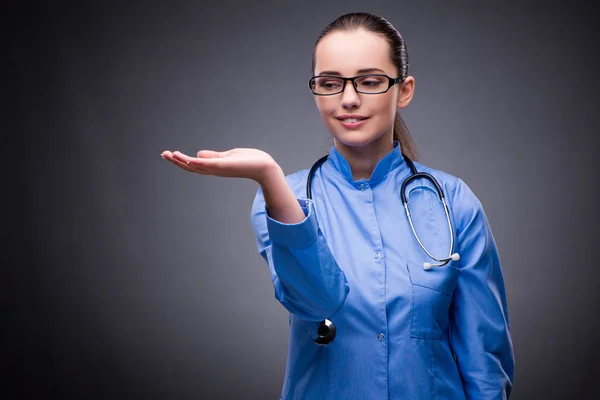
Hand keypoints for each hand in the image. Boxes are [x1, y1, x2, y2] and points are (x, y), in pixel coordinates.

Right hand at [161, 148, 280, 183]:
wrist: (264, 167)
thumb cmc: (250, 161)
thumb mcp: (227, 156)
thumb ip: (213, 156)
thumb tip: (198, 154)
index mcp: (215, 167)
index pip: (194, 165)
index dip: (181, 161)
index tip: (170, 154)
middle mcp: (214, 170)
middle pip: (191, 167)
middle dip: (177, 161)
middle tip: (163, 154)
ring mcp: (218, 169)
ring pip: (195, 166)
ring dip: (182, 161)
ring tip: (169, 154)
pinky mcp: (223, 166)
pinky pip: (205, 164)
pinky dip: (194, 162)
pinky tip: (185, 157)